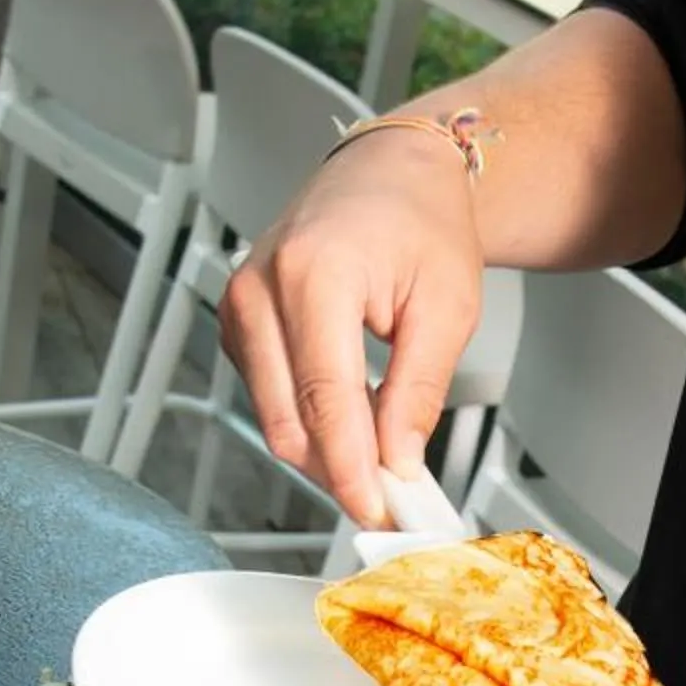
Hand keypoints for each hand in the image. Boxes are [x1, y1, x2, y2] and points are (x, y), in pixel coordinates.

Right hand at [218, 127, 482, 528]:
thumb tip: (397, 460)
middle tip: (391, 497)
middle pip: (286, 421)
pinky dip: (308, 421)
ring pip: (272, 418)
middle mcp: (262, 288)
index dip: (351, 470)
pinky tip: (350, 418)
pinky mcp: (238, 322)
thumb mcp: (447, 307)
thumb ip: (418, 391)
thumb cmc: (420, 219)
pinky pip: (266, 396)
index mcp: (314, 274)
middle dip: (339, 470)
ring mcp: (240, 304)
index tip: (377, 510)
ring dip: (325, 450)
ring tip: (381, 453)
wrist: (391, 175)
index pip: (325, 401)